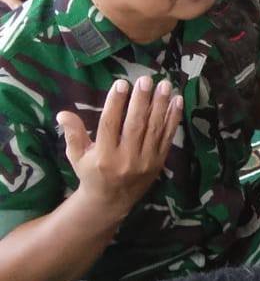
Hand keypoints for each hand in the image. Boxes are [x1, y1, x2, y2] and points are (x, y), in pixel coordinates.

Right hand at [58, 77, 182, 219]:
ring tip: (164, 84)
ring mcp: (145, 161)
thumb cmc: (91, 173)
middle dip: (141, 101)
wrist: (112, 201)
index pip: (110, 125)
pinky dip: (173, 118)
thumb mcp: (77, 156)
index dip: (115, 103)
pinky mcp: (159, 161)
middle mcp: (126, 159)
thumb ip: (72, 134)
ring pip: (154, 129)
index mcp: (103, 156)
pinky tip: (177, 101)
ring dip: (161, 105)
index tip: (121, 83)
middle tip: (146, 79)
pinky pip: (167, 137)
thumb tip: (62, 113)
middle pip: (135, 125)